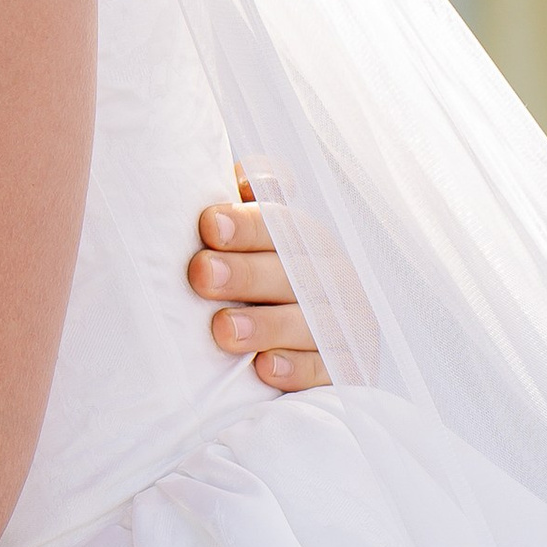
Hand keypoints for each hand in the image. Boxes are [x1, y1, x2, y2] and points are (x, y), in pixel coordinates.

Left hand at [190, 184, 329, 391]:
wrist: (289, 355)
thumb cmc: (254, 288)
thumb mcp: (248, 244)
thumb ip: (246, 208)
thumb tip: (245, 175)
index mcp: (304, 240)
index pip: (279, 224)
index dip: (246, 223)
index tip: (208, 225)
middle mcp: (330, 277)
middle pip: (291, 271)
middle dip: (245, 272)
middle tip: (202, 274)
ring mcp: (342, 325)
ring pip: (309, 321)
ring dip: (265, 324)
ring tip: (222, 329)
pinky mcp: (344, 370)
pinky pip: (324, 371)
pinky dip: (294, 369)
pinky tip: (264, 367)